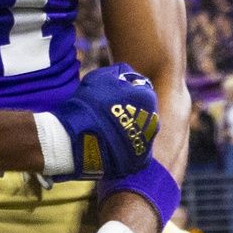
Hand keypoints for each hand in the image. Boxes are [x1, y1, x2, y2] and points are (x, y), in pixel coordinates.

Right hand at [48, 64, 158, 180]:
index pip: (140, 89)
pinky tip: (109, 144)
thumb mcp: (100, 76)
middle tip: (106, 113)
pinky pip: (135, 150)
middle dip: (129, 110)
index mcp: (147, 97)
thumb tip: (126, 73)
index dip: (123, 90)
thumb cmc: (88, 104)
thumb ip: (118, 71)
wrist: (78, 138)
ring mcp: (148, 142)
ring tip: (105, 130)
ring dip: (128, 128)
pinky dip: (126, 147)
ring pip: (139, 131)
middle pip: (142, 111)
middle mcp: (154, 120)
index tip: (108, 95)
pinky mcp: (140, 160)